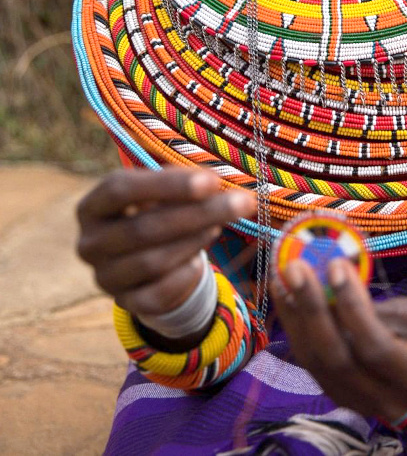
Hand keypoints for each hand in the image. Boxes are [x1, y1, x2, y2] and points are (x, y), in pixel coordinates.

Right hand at [77, 167, 254, 319]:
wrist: (147, 259)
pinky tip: (199, 262)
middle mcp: (90, 244)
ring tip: (220, 225)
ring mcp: (104, 277)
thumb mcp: (162, 192)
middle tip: (240, 203)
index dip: (167, 184)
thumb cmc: (155, 211)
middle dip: (198, 214)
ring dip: (194, 241)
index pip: (120, 190)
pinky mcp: (126, 303)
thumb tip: (216, 184)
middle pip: (143, 228)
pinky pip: (158, 294)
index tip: (211, 181)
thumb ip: (183, 185)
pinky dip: (183, 276)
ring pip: (152, 262)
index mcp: (92, 207)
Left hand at [270, 258, 406, 421]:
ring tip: (283, 276)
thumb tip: (335, 284)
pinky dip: (293, 325)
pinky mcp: (333, 394)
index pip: (376, 346)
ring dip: (294, 315)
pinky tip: (284, 293)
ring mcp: (354, 402)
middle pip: (336, 357)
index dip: (353, 307)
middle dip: (312, 308)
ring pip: (314, 361)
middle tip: (296, 267)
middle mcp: (383, 399)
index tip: (336, 265)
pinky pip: (308, 360)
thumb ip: (381, 309)